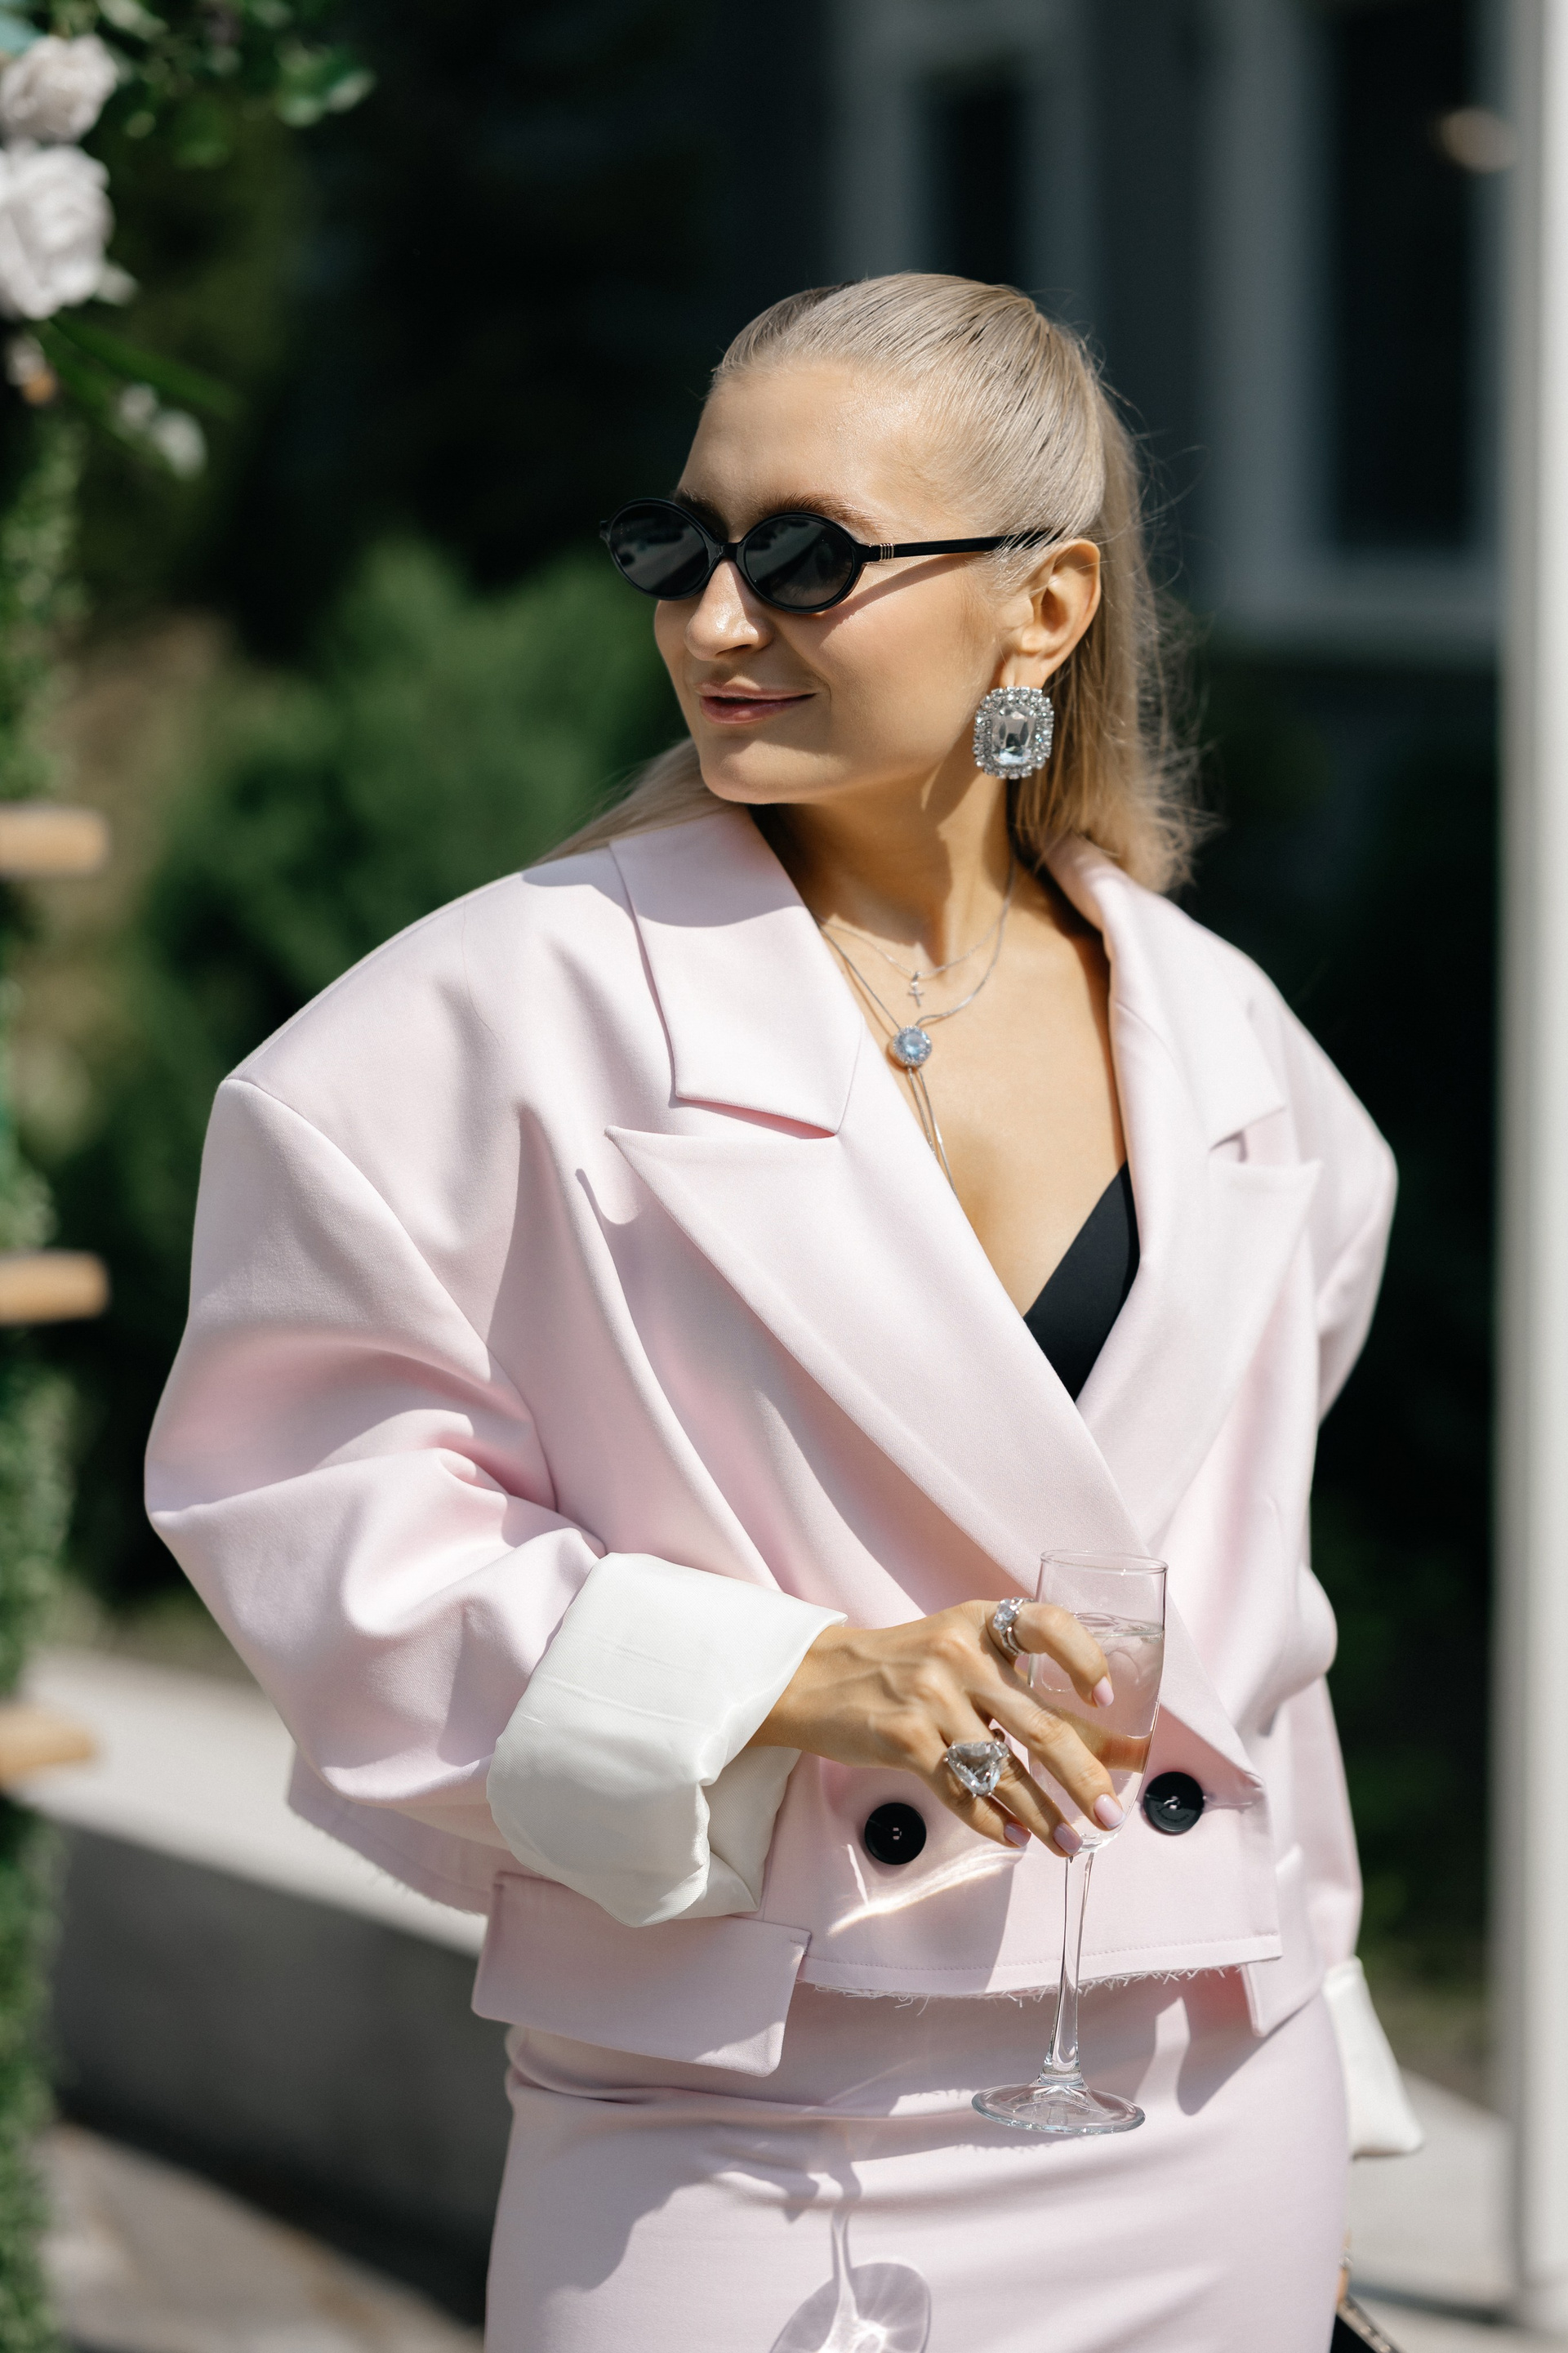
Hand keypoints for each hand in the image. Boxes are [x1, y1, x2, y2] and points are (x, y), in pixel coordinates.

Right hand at [748, 1600, 1144, 1852]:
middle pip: (1040, 1723)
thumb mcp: (958, 1655)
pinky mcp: (903, 1736)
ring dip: (1043, 1815)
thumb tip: (1104, 1743)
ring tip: (1069, 1843)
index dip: (1085, 1659)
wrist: (816, 1679)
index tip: (1106, 1701)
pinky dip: (991, 1819)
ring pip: (1003, 1768)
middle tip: (1113, 1814)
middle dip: (1085, 1777)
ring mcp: (929, 1695)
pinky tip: (1013, 1838)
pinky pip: (960, 1789)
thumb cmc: (904, 1670)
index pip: (1048, 1625)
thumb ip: (1019, 1688)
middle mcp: (959, 1653)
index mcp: (980, 1623)